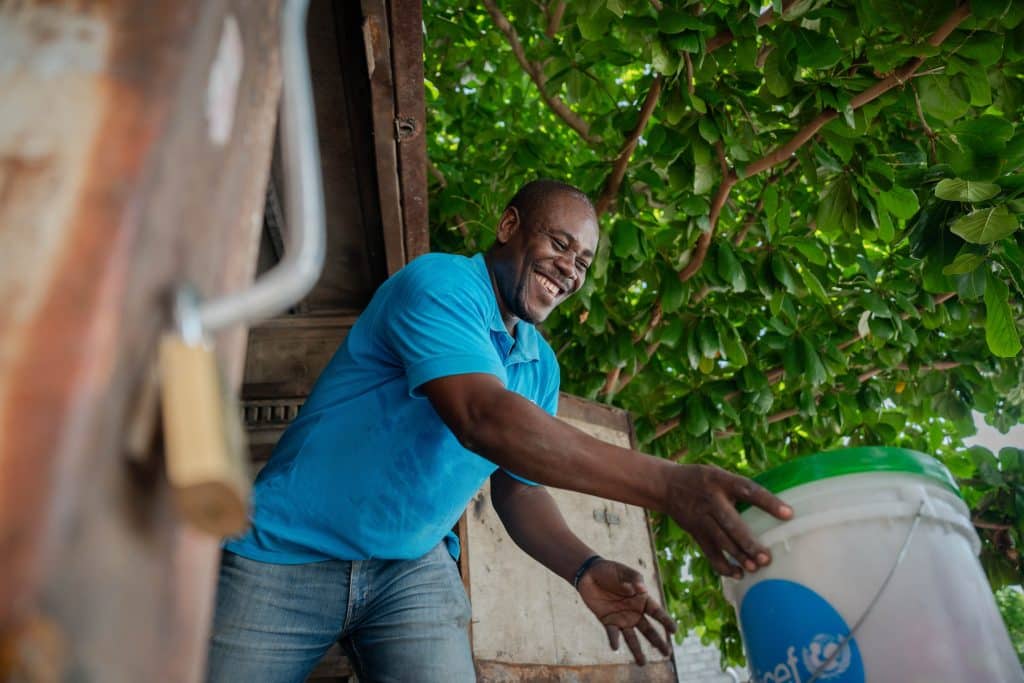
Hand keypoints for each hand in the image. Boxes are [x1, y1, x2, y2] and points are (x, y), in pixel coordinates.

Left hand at [577, 558, 676, 665]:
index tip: (674, 630)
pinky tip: (616, 647)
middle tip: (667, 653)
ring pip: (632, 637)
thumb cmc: (611, 571)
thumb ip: (634, 580)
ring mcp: (621, 618)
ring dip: (637, 650)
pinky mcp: (607, 621)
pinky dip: (614, 640)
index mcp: (643, 600)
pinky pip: (612, 633)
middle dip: (658, 641)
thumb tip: (641, 589)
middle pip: (648, 630)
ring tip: (642, 663)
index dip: (666, 621)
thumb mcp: (625, 572)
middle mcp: (634, 612)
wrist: (589, 573)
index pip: (657, 613)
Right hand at [664, 464, 792, 577]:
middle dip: (748, 542)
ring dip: (738, 556)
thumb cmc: (703, 480)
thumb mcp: (720, 475)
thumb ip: (741, 489)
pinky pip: (710, 553)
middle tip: (766, 558)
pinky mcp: (696, 533)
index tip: (789, 514)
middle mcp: (711, 500)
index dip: (768, 503)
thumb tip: (773, 507)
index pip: (748, 490)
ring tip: (755, 568)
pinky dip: (723, 566)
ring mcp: (701, 519)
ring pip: (721, 541)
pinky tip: (738, 574)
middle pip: (731, 523)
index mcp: (722, 481)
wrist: (667, 486)